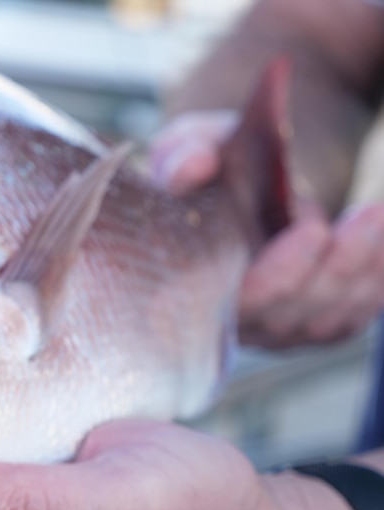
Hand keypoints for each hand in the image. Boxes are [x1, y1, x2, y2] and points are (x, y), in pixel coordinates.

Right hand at [150, 111, 383, 347]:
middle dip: (336, 269)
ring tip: (380, 215)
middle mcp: (228, 318)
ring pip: (325, 323)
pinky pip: (350, 319)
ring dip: (363, 274)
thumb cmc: (210, 163)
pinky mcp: (309, 322)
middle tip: (371, 212)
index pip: (234, 303)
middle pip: (287, 317)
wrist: (242, 176)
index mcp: (187, 283)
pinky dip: (376, 284)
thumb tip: (194, 165)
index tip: (313, 228)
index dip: (277, 276)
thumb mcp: (190, 146)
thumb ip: (180, 156)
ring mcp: (271, 327)